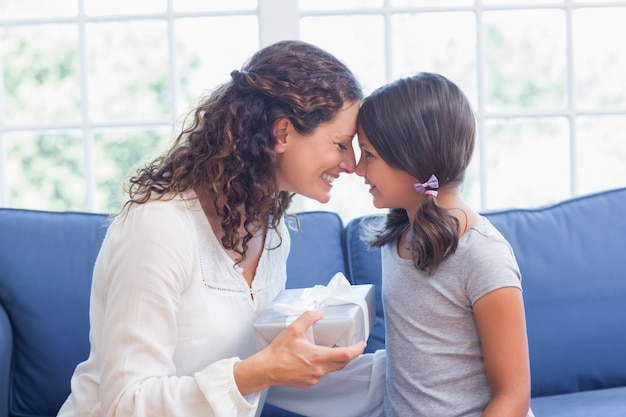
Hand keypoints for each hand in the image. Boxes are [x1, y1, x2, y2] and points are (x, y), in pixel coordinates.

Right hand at [234, 310, 365, 394]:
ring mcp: (313, 378)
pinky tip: (311, 360)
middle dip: (348, 355)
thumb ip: (308, 318)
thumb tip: (318, 312)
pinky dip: (320, 367)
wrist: (266, 369)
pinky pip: (319, 374)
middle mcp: (319, 370)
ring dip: (332, 360)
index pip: (345, 355)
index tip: (362, 344)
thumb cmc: (278, 352)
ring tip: (327, 350)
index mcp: (318, 357)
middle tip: (350, 347)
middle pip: (341, 364)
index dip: (357, 350)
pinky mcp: (307, 383)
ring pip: (330, 369)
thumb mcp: (293, 329)